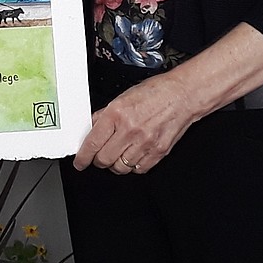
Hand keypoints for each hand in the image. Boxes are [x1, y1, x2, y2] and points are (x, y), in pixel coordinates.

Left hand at [72, 72, 195, 175]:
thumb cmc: (155, 93)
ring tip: (118, 154)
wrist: (182, 95)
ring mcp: (145, 143)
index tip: (80, 162)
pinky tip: (132, 156)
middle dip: (98, 160)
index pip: (93, 142)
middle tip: (99, 155)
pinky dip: (132, 166)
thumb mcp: (122, 97)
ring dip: (115, 164)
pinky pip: (138, 169)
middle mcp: (130, 130)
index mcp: (117, 113)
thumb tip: (91, 129)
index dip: (83, 157)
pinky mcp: (158, 152)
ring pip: (120, 168)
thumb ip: (104, 115)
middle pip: (104, 159)